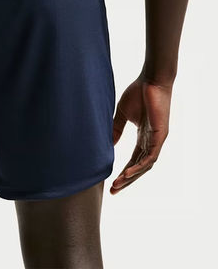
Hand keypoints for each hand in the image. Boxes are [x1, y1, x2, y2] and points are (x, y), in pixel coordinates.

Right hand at [110, 73, 171, 194]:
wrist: (151, 80)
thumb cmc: (138, 92)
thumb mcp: (122, 113)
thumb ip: (116, 128)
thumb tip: (109, 144)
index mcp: (143, 137)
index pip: (133, 160)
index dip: (122, 171)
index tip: (111, 182)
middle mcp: (151, 141)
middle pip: (139, 167)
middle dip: (126, 180)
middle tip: (113, 190)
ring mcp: (157, 139)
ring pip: (145, 165)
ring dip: (131, 176)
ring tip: (117, 183)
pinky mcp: (161, 136)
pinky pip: (150, 156)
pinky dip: (139, 166)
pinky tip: (127, 172)